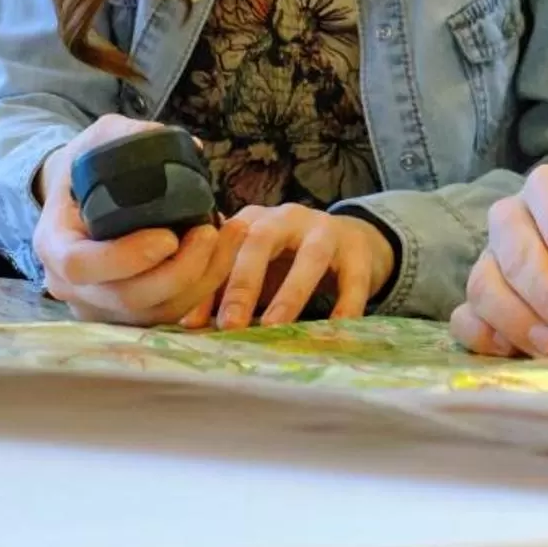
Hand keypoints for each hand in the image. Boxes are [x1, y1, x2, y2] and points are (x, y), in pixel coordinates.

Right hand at [32, 116, 231, 326]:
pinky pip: (169, 312)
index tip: (169, 236)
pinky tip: (225, 252)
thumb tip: (191, 148)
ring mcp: (99, 306)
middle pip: (127, 297)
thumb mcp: (100, 140)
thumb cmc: (89, 167)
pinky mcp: (127, 315)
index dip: (127, 257)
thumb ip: (132, 136)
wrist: (79, 197)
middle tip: (210, 232)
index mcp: (54, 244)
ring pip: (155, 312)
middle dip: (179, 270)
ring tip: (229, 237)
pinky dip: (202, 286)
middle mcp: (70, 286)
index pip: (82, 265)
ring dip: (201, 280)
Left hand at [195, 204, 394, 330]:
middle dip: (243, 283)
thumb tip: (190, 324)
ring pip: (310, 256)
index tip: (192, 323)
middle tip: (230, 324)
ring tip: (275, 327)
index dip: (207, 284)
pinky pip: (353, 277)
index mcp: (252, 220)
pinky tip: (336, 329)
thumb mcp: (254, 269)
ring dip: (291, 293)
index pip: (223, 247)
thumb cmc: (287, 260)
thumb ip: (222, 290)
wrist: (347, 241)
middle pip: (260, 241)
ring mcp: (325, 229)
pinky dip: (346, 303)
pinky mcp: (357, 249)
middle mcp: (286, 217)